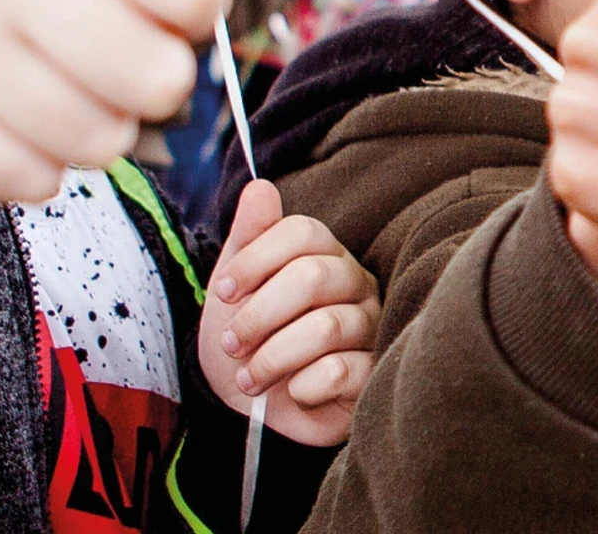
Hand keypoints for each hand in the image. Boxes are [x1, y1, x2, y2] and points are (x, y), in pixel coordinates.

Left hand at [197, 179, 379, 446]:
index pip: (303, 232)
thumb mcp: (236, 287)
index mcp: (326, 256)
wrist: (250, 408)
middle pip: (310, 278)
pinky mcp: (374, 373)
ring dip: (270, 358)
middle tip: (231, 343)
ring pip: (324, 327)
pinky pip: (338, 370)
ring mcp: (371, 328)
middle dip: (257, 316)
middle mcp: (357, 285)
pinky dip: (301, 386)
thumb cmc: (248, 339)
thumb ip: (249, 235)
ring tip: (248, 378)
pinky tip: (292, 392)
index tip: (223, 292)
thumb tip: (259, 188)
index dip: (255, 259)